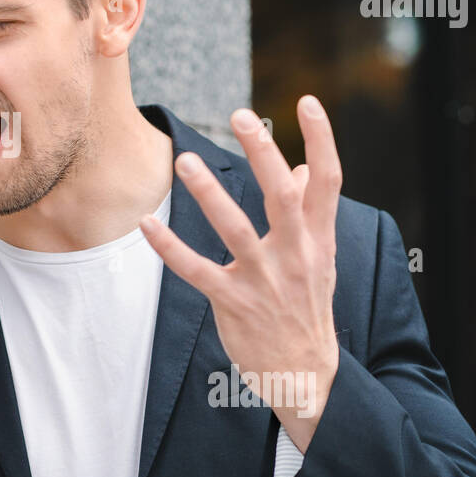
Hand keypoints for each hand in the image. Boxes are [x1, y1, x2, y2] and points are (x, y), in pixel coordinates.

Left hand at [140, 95, 342, 452]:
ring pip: (235, 229)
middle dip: (262, 153)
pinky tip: (147, 223)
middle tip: (240, 115)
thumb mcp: (320, 260)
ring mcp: (264, 280)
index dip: (321, 139)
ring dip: (209, 195)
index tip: (305, 101)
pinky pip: (196, 270)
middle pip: (283, 195)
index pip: (328, 180)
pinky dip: (169, 247)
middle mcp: (295, 255)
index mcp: (318, 239)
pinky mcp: (233, 303)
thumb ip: (313, 213)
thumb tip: (305, 168)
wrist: (306, 375)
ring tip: (184, 162)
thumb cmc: (306, 308)